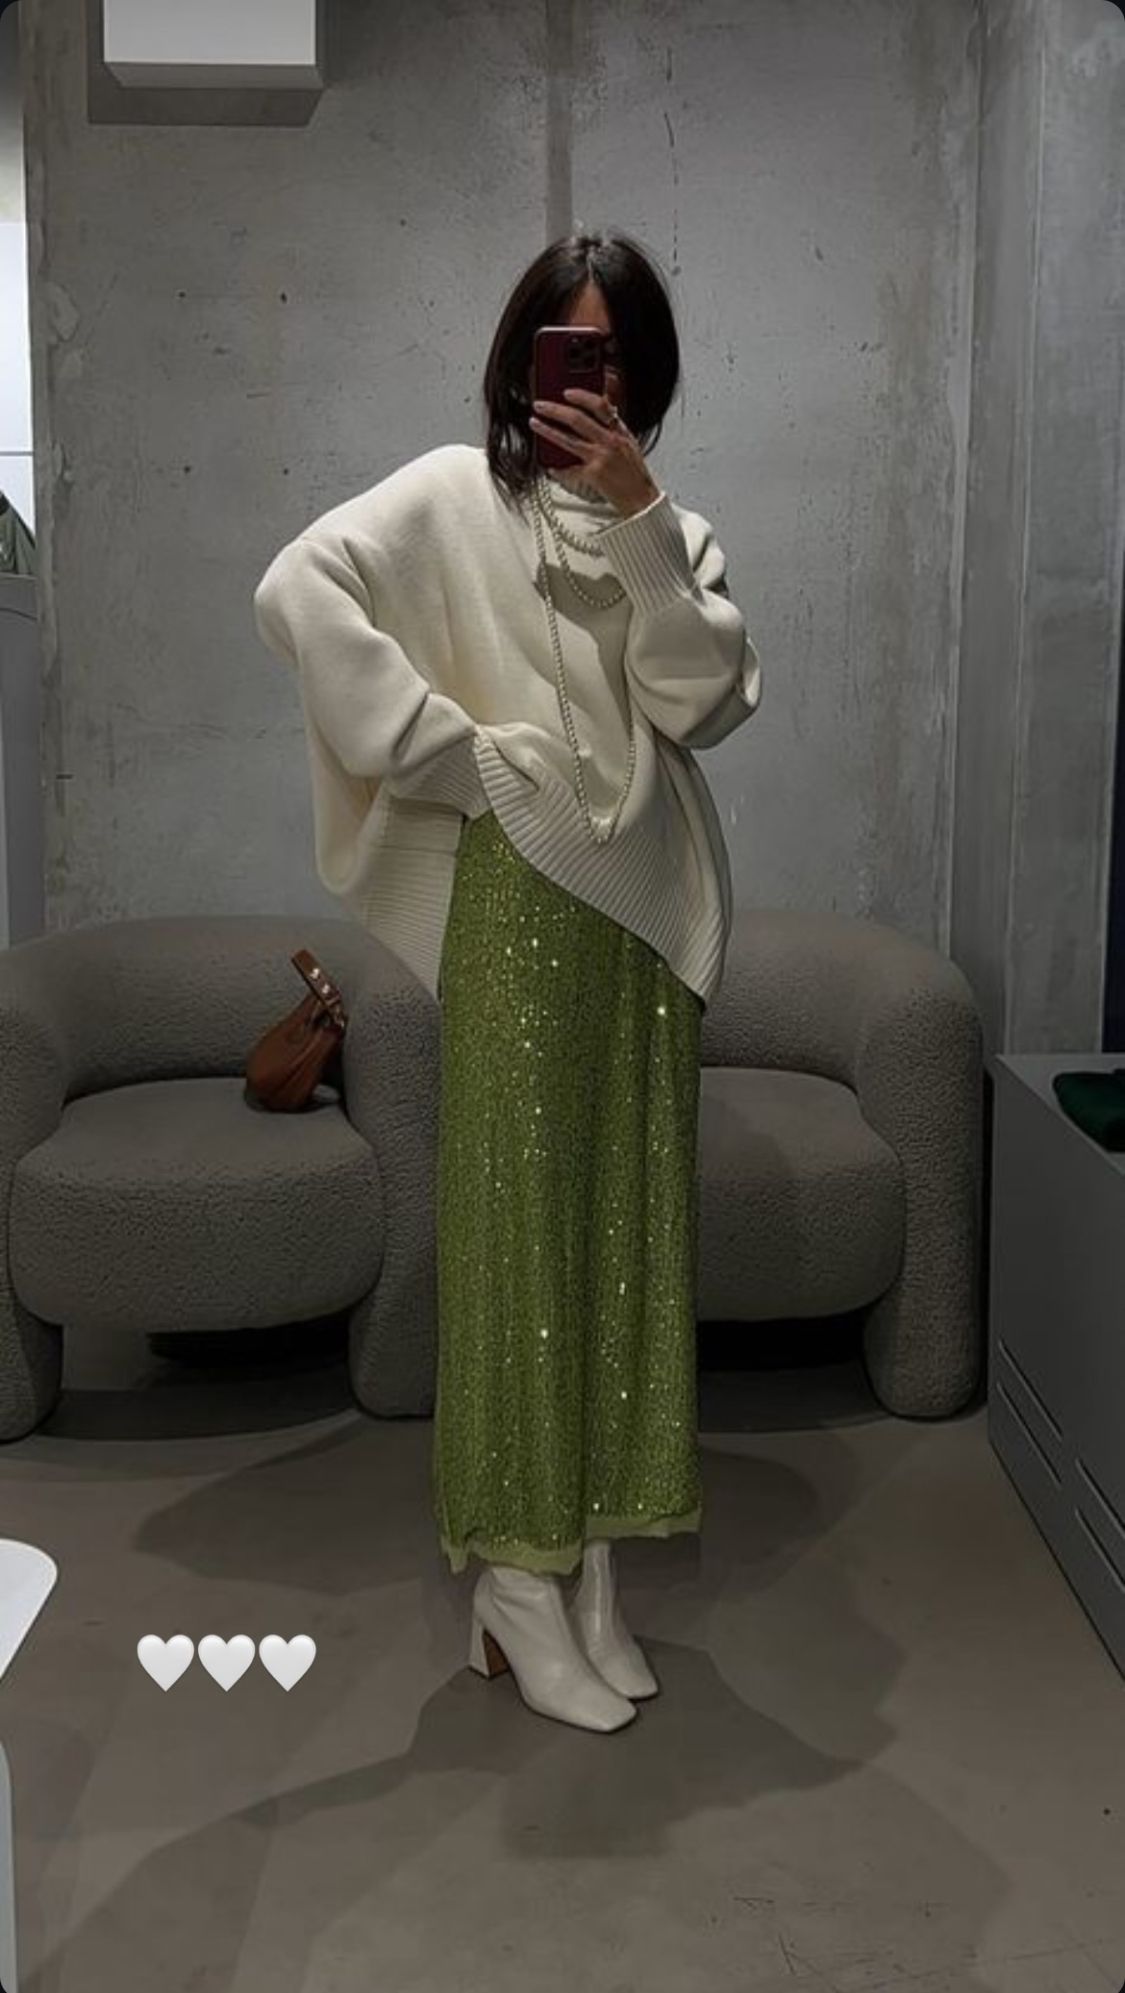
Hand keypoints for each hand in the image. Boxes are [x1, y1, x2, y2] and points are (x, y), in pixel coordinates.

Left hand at [529, 387, 662, 517]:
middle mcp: (610, 442)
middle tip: (540, 406)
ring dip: (548, 430)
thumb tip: (606, 407)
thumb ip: (615, 425)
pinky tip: (551, 467)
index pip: (601, 406)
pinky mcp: (593, 475)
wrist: (641, 499)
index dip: (581, 396)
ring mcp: (600, 458)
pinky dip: (558, 470)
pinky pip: (570, 470)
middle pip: (578, 419)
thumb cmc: (635, 474)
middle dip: (555, 410)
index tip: (567, 393)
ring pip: (568, 440)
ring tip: (535, 423)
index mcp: (620, 432)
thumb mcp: (630, 443)